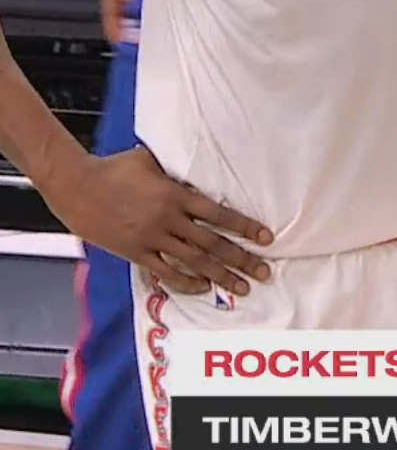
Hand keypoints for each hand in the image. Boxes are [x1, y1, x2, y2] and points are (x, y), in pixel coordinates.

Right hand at [43, 146, 273, 294]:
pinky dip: (186, 281)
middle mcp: (168, 220)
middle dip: (241, 259)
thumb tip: (195, 168)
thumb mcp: (152, 161)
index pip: (219, 214)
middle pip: (212, 243)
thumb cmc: (114, 168)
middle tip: (263, 272)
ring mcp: (151, 238)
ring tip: (241, 287)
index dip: (245, 227)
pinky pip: (165, 271)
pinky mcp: (135, 252)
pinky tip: (204, 287)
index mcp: (176, 195)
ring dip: (220, 275)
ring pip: (194, 261)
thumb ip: (176, 171)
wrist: (77, 187)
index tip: (265, 238)